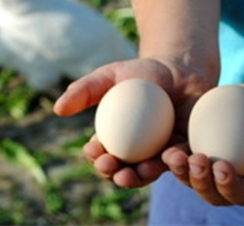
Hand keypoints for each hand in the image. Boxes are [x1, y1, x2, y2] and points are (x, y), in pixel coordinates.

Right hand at [54, 57, 216, 187]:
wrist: (181, 67)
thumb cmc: (142, 72)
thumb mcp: (110, 76)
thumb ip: (85, 90)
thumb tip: (58, 109)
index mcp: (116, 139)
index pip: (102, 154)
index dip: (95, 157)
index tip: (93, 149)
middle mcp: (137, 152)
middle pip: (123, 171)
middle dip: (115, 175)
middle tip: (111, 167)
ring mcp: (161, 153)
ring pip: (150, 172)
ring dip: (141, 176)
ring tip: (138, 170)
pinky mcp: (185, 151)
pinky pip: (179, 162)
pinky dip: (174, 163)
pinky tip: (171, 156)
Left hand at [162, 84, 243, 204]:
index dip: (231, 186)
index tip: (223, 167)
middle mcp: (234, 183)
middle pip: (213, 193)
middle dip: (201, 182)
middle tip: (197, 161)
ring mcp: (214, 170)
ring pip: (193, 179)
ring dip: (181, 172)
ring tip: (173, 155)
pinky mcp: (199, 153)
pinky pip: (184, 160)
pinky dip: (174, 156)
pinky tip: (166, 147)